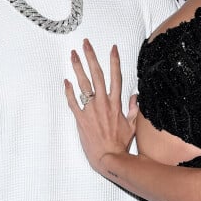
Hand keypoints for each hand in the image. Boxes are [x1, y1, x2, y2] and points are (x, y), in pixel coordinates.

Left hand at [65, 39, 137, 173]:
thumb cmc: (120, 143)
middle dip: (91, 57)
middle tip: (86, 44)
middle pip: (96, 74)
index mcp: (116, 103)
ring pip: (83, 84)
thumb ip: (134, 109)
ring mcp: (90, 109)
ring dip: (77, 68)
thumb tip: (135, 96)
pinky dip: (68, 91)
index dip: (114, 61)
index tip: (112, 48)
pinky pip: (72, 101)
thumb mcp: (132, 125)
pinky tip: (66, 81)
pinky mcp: (80, 118)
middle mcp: (103, 102)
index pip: (115, 76)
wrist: (109, 157)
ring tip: (73, 55)